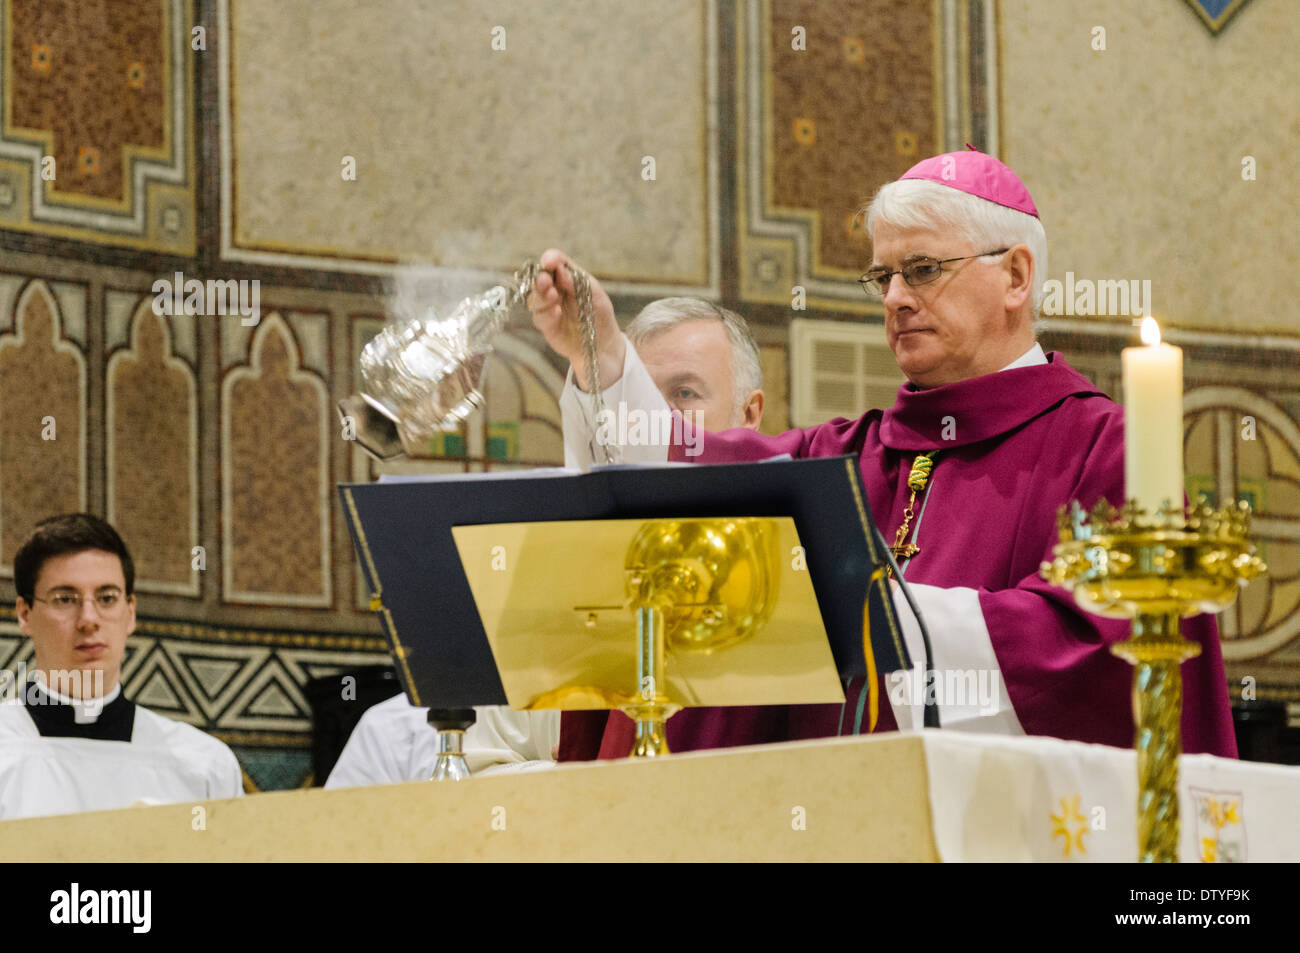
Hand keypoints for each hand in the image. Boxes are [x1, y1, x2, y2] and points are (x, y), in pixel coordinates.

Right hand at [526, 248, 623, 390]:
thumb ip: (578, 283)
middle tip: (545, 280)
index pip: (556, 262)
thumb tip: (561, 270)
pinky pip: (539, 318)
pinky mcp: (546, 325)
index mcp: (568, 277)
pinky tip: (556, 312)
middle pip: (540, 278)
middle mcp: (555, 290)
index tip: (549, 260)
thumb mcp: (596, 296)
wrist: (603, 345)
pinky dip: (546, 314)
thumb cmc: (601, 316)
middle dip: (541, 278)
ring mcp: (548, 307)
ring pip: (535, 298)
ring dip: (542, 295)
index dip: (550, 259)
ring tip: (553, 296)